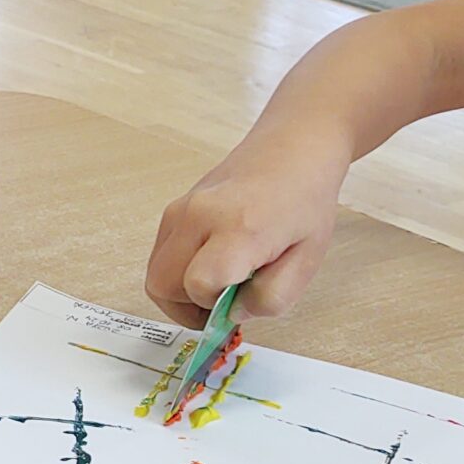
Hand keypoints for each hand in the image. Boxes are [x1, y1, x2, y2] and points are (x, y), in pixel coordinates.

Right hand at [146, 131, 347, 325]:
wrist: (292, 150)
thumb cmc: (304, 201)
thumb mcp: (307, 260)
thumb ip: (272, 297)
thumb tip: (233, 313)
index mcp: (238, 229)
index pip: (198, 284)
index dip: (213, 306)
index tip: (235, 305)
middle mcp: (199, 216)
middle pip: (161, 284)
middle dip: (186, 307)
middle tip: (219, 306)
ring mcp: (180, 210)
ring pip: (155, 273)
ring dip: (179, 291)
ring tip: (217, 285)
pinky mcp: (173, 210)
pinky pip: (161, 255)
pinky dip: (177, 271)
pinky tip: (210, 264)